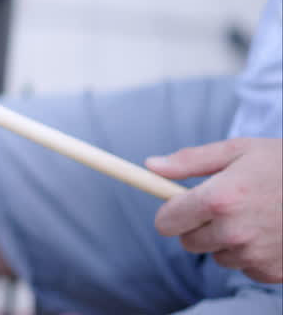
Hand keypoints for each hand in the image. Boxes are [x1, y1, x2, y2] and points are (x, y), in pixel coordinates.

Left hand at [147, 138, 282, 282]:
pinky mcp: (272, 271)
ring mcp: (254, 255)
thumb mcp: (237, 150)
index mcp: (219, 199)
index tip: (177, 205)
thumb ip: (189, 161)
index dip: (170, 213)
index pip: (167, 222)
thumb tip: (151, 166)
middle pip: (188, 242)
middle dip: (197, 225)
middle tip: (223, 207)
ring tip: (253, 216)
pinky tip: (270, 232)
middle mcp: (234, 231)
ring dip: (225, 239)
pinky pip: (244, 267)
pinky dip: (250, 254)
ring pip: (216, 255)